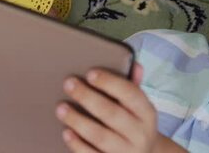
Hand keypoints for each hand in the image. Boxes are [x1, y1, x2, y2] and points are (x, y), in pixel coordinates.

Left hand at [56, 64, 184, 151]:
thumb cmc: (133, 122)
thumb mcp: (138, 105)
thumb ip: (132, 85)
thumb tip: (135, 65)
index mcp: (147, 113)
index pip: (131, 94)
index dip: (110, 82)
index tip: (90, 73)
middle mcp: (140, 134)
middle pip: (112, 113)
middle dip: (88, 97)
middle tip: (68, 84)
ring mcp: (126, 152)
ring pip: (100, 136)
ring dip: (78, 120)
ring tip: (61, 107)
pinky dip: (78, 144)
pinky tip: (66, 132)